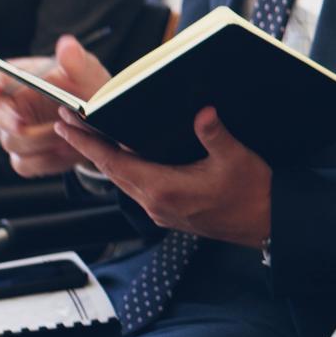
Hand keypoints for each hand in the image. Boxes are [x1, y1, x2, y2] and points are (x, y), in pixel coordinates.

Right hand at [0, 37, 108, 176]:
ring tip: (68, 131)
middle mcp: (10, 108)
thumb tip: (67, 44)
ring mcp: (15, 134)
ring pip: (12, 141)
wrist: (103, 120)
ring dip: (40, 139)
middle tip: (23, 122)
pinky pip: (26, 163)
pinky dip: (48, 159)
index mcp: (17, 81)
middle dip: (6, 119)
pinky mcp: (26, 157)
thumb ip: (76, 61)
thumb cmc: (88, 88)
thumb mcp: (88, 73)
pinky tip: (67, 149)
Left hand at [54, 105, 272, 247]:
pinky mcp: (170, 213)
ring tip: (92, 139)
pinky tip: (129, 160)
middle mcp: (156, 203)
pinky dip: (125, 171)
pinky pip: (137, 189)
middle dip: (88, 147)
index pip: (114, 162)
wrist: (268, 223)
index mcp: (165, 189)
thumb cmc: (254, 194)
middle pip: (111, 172)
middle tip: (69, 123)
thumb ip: (215, 134)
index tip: (67, 125)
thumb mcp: (236, 158)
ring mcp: (162, 211)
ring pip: (123, 182)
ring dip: (105, 160)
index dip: (87, 142)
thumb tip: (202, 112)